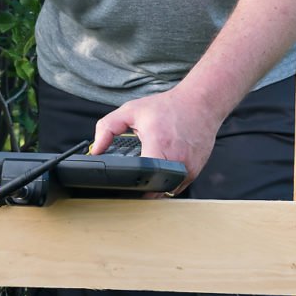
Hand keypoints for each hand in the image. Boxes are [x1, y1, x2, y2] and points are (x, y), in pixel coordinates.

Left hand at [90, 88, 223, 194]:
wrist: (200, 104)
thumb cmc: (167, 107)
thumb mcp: (131, 111)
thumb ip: (107, 128)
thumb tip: (95, 150)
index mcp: (159, 145)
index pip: (143, 178)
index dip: (129, 185)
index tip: (120, 184)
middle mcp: (177, 160)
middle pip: (154, 190)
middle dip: (139, 190)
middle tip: (129, 181)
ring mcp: (188, 169)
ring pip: (166, 191)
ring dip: (154, 188)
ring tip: (145, 175)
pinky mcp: (195, 172)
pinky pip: (176, 187)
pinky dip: (166, 183)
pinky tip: (159, 172)